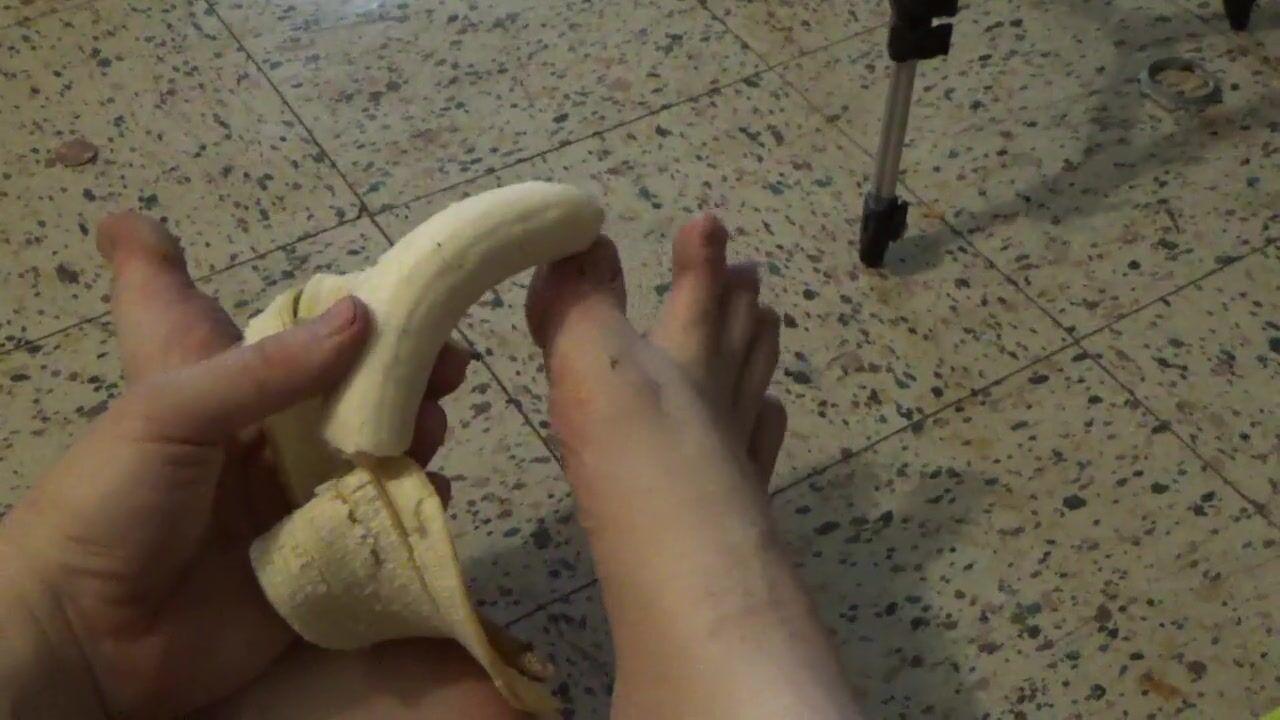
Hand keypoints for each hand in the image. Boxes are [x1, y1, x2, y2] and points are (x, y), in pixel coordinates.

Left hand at [0, 213, 466, 717]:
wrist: (85, 636)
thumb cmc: (113, 502)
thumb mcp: (171, 410)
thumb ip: (266, 367)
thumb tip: (364, 315)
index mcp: (229, 389)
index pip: (307, 337)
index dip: (363, 321)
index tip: (419, 310)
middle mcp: (272, 439)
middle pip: (357, 395)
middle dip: (407, 379)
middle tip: (444, 377)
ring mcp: (299, 500)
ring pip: (379, 454)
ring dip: (417, 436)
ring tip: (429, 435)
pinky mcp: (322, 559)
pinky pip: (382, 525)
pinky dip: (416, 506)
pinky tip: (432, 494)